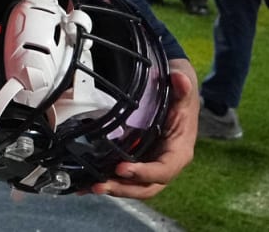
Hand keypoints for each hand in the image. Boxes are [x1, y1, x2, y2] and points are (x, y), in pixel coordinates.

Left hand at [92, 58, 197, 198]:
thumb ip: (181, 87)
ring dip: (113, 188)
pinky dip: (107, 181)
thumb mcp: (182, 89)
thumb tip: (179, 79)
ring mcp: (150, 164)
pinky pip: (124, 177)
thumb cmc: (178, 94)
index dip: (144, 172)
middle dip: (124, 188)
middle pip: (147, 186)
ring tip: (90, 186)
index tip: (122, 168)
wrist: (174, 94)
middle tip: (100, 185)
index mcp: (179, 151)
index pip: (164, 170)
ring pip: (134, 186)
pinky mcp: (138, 162)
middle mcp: (165, 163)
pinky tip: (86, 184)